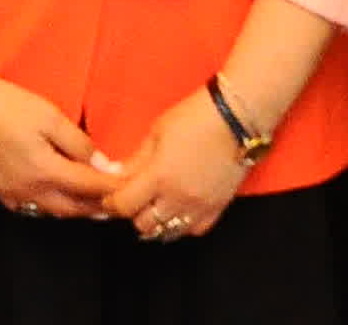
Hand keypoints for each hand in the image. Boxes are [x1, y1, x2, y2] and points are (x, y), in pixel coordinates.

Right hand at [0, 78, 118, 217]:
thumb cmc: (8, 106)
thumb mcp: (50, 116)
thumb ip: (78, 144)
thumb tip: (102, 165)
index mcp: (44, 171)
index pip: (88, 187)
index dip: (111, 187)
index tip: (130, 186)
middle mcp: (29, 190)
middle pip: (72, 208)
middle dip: (97, 206)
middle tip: (117, 202)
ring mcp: (12, 194)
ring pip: (52, 211)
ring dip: (75, 208)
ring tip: (94, 202)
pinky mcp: (0, 191)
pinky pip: (32, 207)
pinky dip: (51, 205)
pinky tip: (58, 196)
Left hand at [95, 89, 252, 242]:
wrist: (238, 116)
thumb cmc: (196, 116)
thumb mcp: (157, 132)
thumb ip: (135, 160)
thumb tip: (114, 175)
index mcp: (159, 176)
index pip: (124, 206)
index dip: (111, 203)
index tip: (110, 197)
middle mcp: (178, 197)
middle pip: (143, 225)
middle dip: (134, 212)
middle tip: (134, 198)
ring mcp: (199, 206)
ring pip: (167, 232)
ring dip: (156, 220)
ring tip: (156, 203)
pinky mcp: (217, 208)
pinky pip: (192, 230)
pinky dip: (181, 223)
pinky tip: (180, 208)